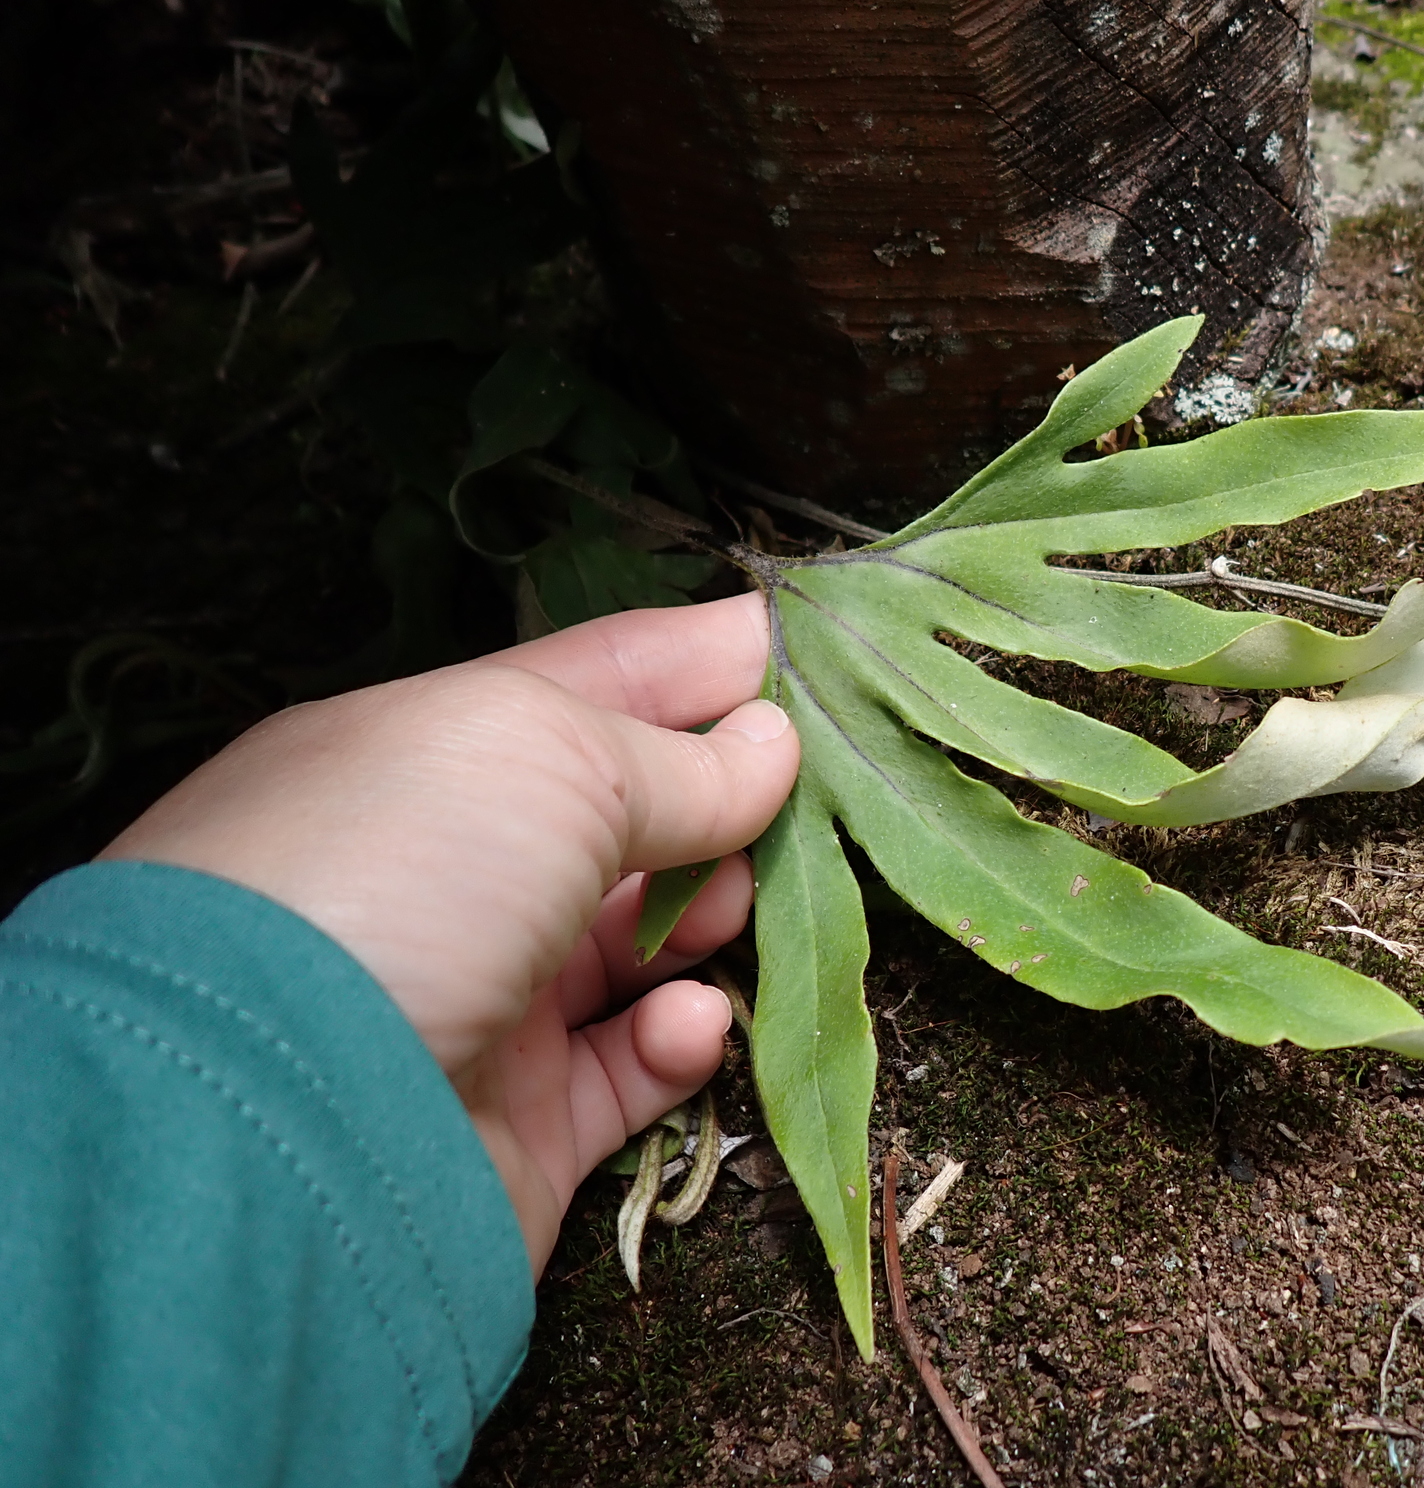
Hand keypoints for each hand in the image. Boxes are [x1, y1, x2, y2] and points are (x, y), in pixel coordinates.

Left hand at [101, 593, 798, 1273]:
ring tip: (728, 910)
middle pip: (623, 817)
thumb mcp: (545, 755)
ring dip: (705, 916)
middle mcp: (448, 870)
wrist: (275, 1122)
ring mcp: (480, 998)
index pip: (586, 683)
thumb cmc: (398, 875)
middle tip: (789, 802)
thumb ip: (677, 754)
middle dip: (719, 800)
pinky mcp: (518, 1121)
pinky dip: (674, 1038)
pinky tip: (685, 1018)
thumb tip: (771, 742)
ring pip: (636, 941)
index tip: (800, 649)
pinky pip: (628, 1068)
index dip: (694, 662)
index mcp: (428, 753)